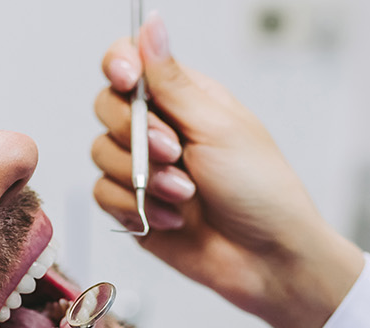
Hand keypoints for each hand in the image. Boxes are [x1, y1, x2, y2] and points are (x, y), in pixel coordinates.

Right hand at [92, 15, 364, 327]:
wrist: (268, 260)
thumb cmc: (261, 190)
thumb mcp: (217, 127)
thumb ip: (172, 81)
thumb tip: (151, 24)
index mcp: (186, 98)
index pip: (130, 63)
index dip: (118, 66)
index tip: (125, 79)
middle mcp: (161, 129)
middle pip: (107, 106)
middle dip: (135, 133)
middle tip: (174, 153)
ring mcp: (145, 169)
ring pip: (102, 153)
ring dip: (143, 178)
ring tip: (185, 196)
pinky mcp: (134, 207)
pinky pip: (103, 194)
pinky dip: (136, 208)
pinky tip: (172, 219)